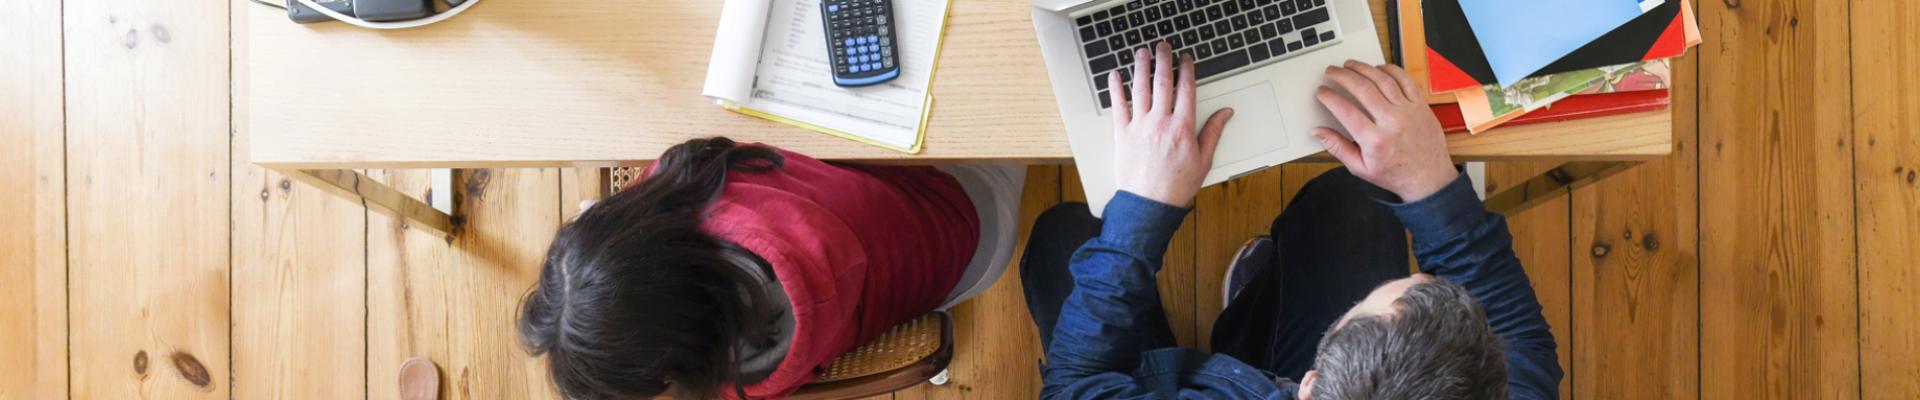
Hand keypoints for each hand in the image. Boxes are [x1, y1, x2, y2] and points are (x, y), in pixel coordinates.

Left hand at [1109, 42, 1234, 206]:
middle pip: (1162, 83)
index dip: (1187, 69)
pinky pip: (1118, 106)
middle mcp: (1161, 122)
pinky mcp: (1122, 134)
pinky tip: (1114, 75)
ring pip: (1140, 89)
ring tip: (1141, 53)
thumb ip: (1213, 132)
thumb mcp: (1204, 160)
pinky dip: (1115, 89)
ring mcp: (1140, 126)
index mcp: (1183, 127)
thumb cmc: (1176, 186)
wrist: (1149, 205)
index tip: (1186, 58)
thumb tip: (1226, 113)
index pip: (1186, 89)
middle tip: (1163, 46)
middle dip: (1164, 60)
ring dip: (1140, 67)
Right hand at [1313, 60, 1457, 201]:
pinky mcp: (1420, 105)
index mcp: (1374, 140)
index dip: (1329, 97)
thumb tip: (1318, 132)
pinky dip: (1390, 70)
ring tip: (1350, 65)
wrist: (1428, 178)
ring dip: (1363, 68)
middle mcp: (1392, 122)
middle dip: (1342, 76)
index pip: (1345, 110)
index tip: (1322, 91)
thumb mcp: (1360, 168)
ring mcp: (1408, 111)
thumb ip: (1337, 147)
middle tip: (1332, 71)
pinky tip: (1378, 68)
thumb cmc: (1395, 174)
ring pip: (1383, 79)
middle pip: (1362, 89)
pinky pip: (1405, 80)